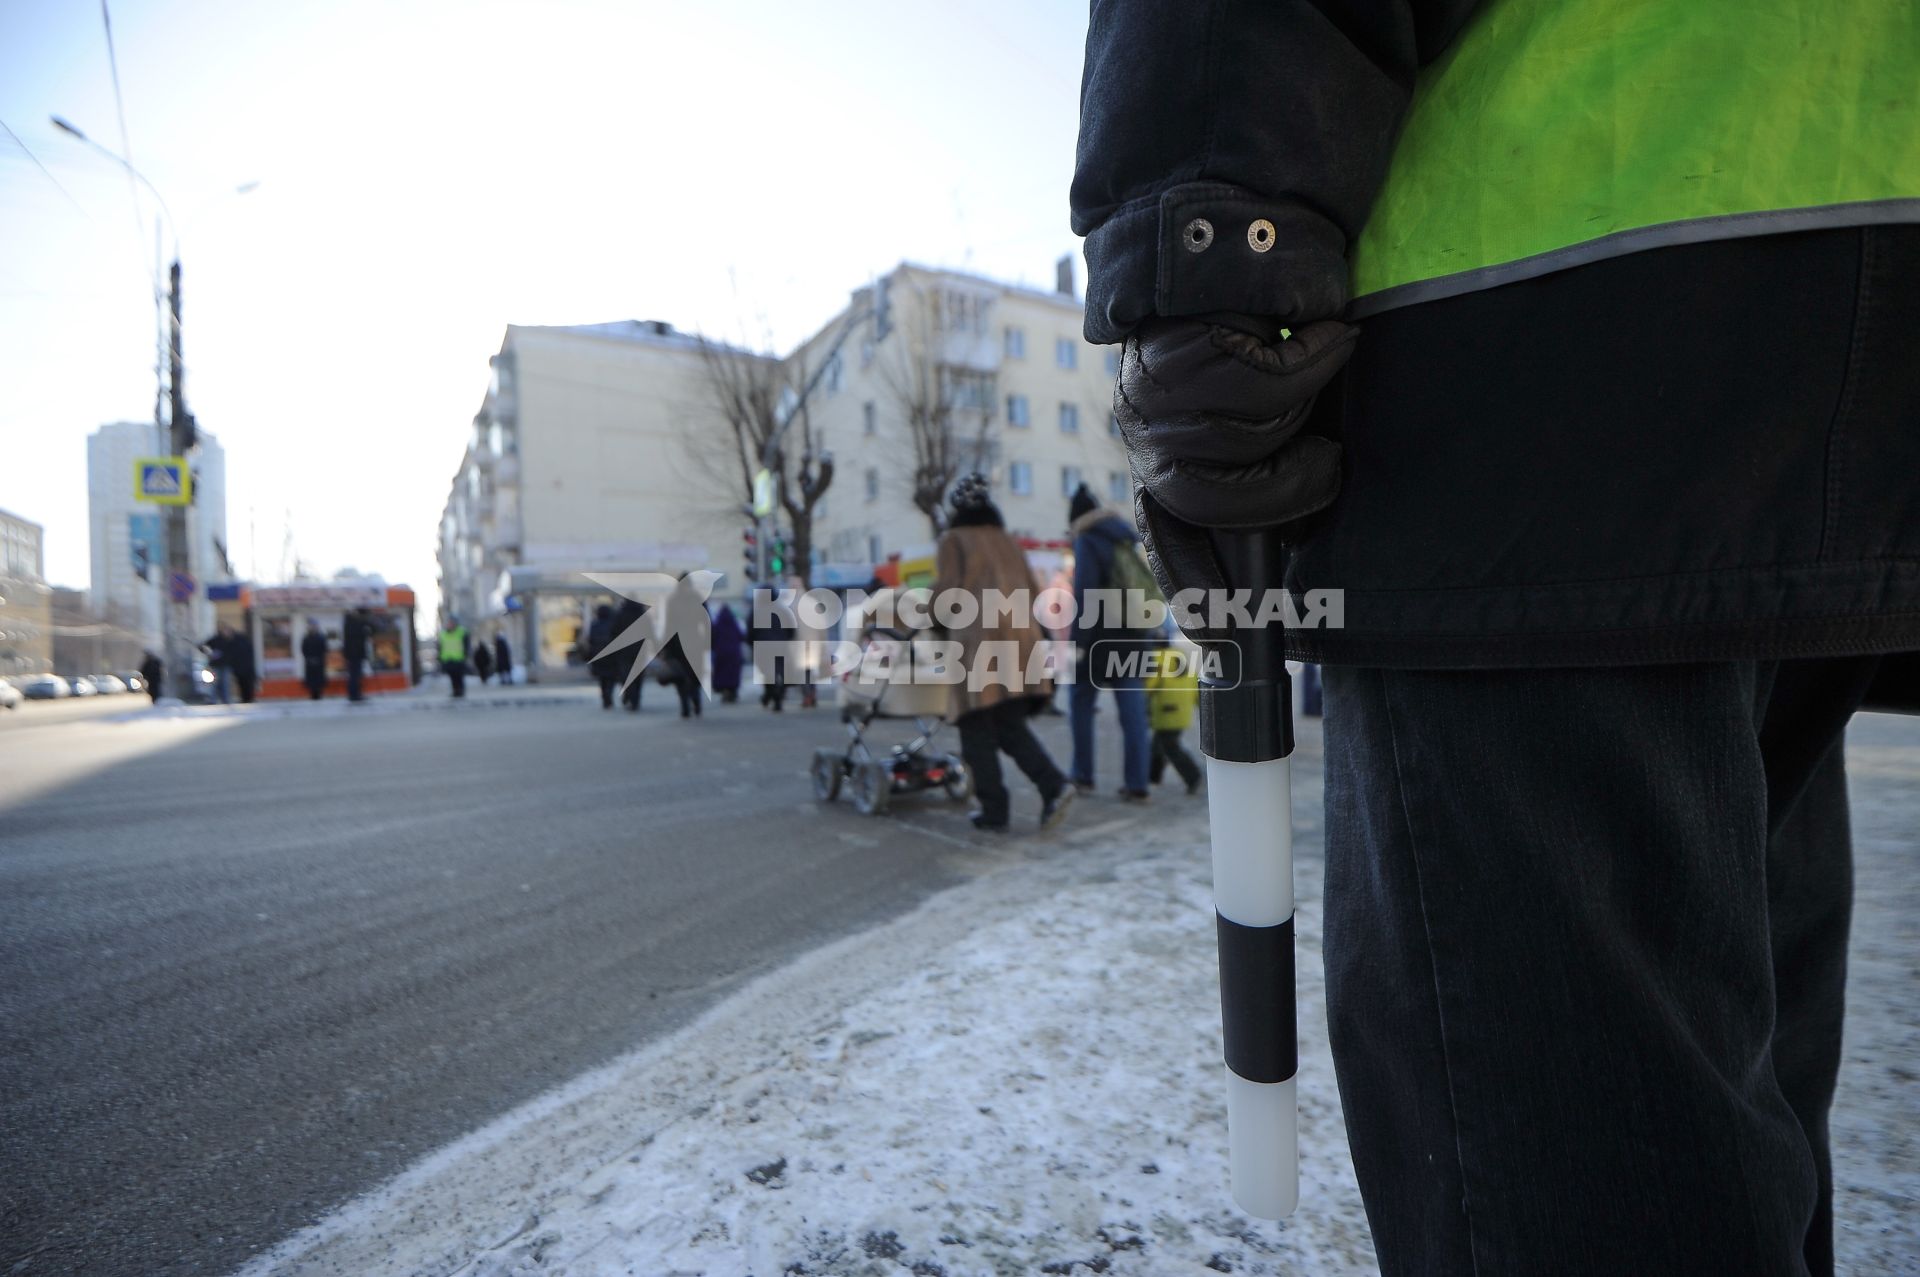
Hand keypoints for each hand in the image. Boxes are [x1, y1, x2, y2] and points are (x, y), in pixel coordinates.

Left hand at [1114, 316, 1354, 613]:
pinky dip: (1308, 359)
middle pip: (1205, 500)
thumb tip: (1290, 548)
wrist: (1238, 241)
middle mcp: (1144, 435)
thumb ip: (1263, 472)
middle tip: (1327, 462)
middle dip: (1280, 492)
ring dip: (1296, 407)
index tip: (1224, 639)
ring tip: (1312, 370)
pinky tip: (1322, 338)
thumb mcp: (1265, 420)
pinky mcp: (1175, 345)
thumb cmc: (1268, 341)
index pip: (1167, 539)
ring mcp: (1150, 393)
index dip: (1195, 589)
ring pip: (1239, 435)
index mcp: (1162, 462)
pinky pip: (1258, 379)